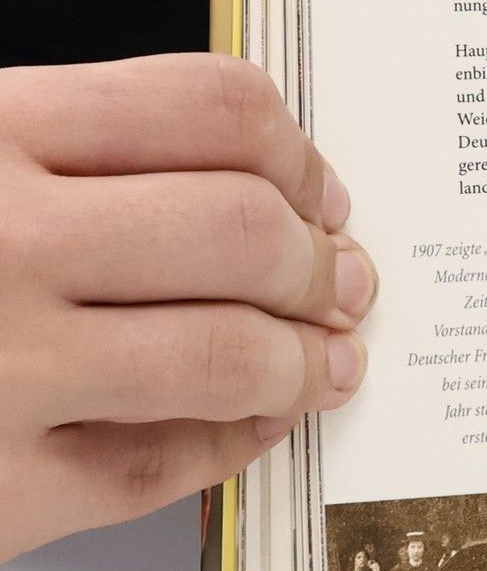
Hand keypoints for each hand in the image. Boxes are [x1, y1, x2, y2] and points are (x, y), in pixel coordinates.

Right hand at [0, 55, 376, 562]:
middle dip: (322, 261)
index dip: (297, 150)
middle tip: (343, 280)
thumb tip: (250, 177)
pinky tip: (257, 423)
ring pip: (230, 354)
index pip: (208, 105)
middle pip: (244, 228)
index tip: (321, 189)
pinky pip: (162, 465)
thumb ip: (58, 148)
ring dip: (309, 359)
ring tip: (330, 358)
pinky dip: (238, 441)